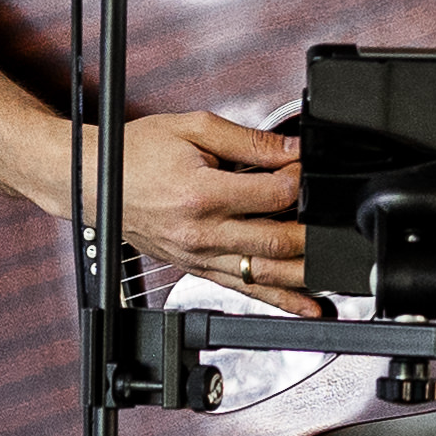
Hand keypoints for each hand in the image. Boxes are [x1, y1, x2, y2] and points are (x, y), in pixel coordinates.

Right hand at [81, 107, 321, 316]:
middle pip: (275, 241)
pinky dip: (280, 300)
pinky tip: (308, 306)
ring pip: (264, 275)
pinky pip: (243, 290)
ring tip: (338, 274)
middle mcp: (202, 232)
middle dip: (313, 233)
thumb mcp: (194, 128)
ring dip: (305, 276)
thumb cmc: (135, 154)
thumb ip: (250, 142)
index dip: (302, 180)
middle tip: (339, 225)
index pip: (274, 193)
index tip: (311, 169)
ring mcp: (199, 256)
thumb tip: (292, 150)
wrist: (96, 181)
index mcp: (202, 194)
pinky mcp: (196, 268)